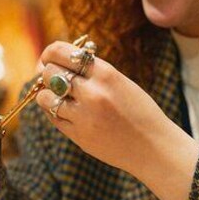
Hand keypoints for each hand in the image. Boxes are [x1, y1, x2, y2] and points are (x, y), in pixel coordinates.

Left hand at [34, 41, 198, 199]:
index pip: (63, 52)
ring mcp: (84, 116)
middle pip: (50, 73)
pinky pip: (52, 117)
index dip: (50, 53)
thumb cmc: (139, 112)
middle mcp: (93, 93)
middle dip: (48, 73)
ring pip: (45, 97)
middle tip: (52, 77)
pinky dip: (53, 111)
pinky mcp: (78, 135)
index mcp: (106, 74)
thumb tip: (59, 61)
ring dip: (47, 94)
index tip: (49, 57)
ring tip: (58, 96)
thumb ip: (94, 72)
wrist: (153, 147)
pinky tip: (63, 110)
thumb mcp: (121, 83)